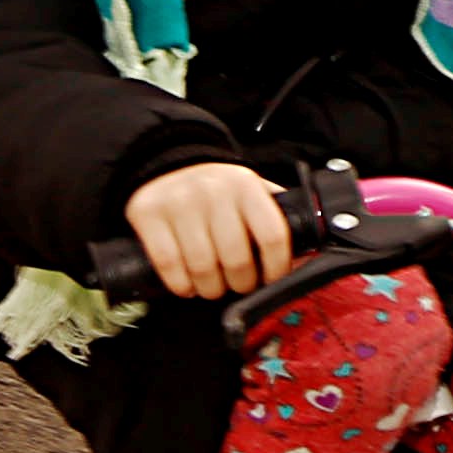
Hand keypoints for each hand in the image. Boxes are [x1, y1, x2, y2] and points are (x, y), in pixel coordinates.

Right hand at [122, 160, 298, 299]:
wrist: (165, 164)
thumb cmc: (217, 191)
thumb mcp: (250, 193)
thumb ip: (274, 219)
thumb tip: (304, 259)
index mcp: (246, 185)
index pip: (273, 235)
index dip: (277, 267)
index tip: (271, 279)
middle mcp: (214, 191)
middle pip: (237, 260)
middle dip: (241, 284)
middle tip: (238, 284)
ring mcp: (179, 203)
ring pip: (202, 268)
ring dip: (211, 289)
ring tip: (212, 285)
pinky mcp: (149, 215)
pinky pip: (169, 265)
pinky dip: (181, 285)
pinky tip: (187, 283)